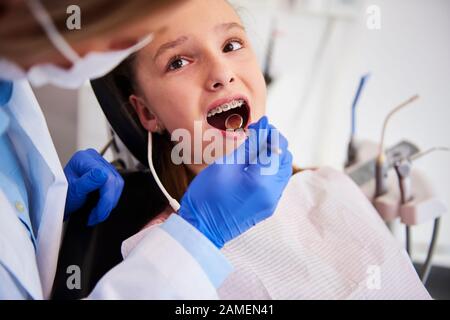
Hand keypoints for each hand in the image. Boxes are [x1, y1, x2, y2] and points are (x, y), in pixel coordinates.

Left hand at [64, 149, 123, 225]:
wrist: (58, 202)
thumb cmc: (61, 195)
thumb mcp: (73, 190)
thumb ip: (88, 181)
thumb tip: (103, 174)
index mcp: (85, 159)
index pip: (107, 177)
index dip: (106, 198)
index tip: (100, 213)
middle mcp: (94, 158)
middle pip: (114, 181)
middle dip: (108, 203)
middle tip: (98, 216)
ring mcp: (101, 165)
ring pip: (117, 184)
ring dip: (110, 202)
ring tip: (98, 213)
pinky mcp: (106, 173)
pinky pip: (116, 186)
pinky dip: (110, 199)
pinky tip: (101, 206)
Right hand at [178, 116, 292, 247]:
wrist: (201, 228)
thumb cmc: (207, 195)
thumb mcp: (226, 164)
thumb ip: (249, 145)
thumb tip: (265, 126)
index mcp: (262, 180)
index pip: (277, 147)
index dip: (270, 131)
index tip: (260, 123)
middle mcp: (273, 192)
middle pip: (285, 157)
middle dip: (274, 142)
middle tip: (256, 134)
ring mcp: (272, 201)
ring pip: (283, 169)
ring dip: (273, 155)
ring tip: (254, 148)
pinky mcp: (267, 206)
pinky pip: (277, 181)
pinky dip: (270, 168)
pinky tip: (254, 164)